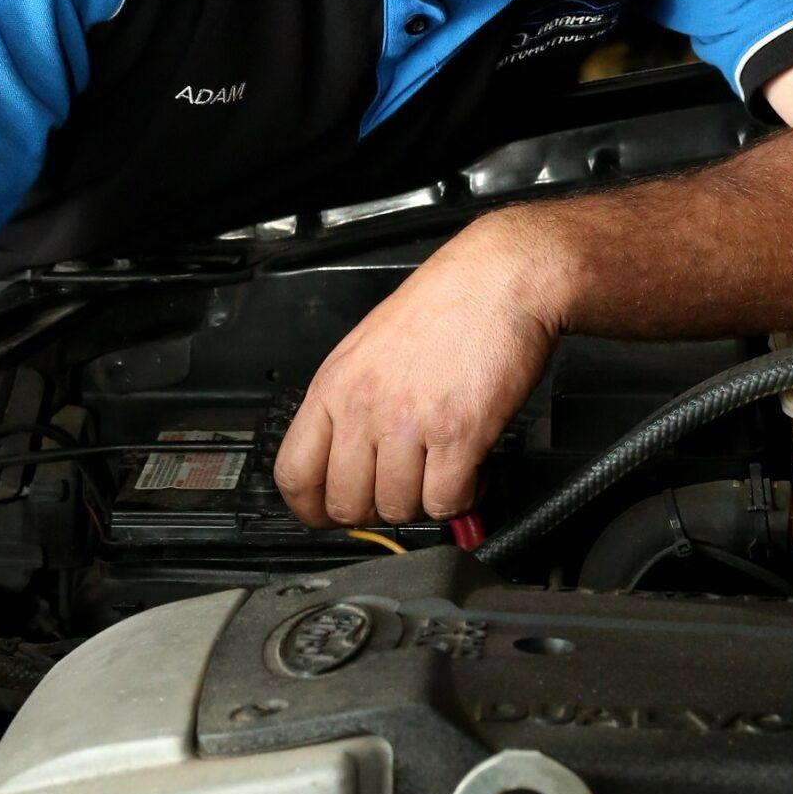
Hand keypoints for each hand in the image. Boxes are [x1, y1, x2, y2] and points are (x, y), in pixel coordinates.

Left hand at [273, 206, 573, 526]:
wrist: (499, 279)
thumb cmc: (443, 305)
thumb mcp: (368, 348)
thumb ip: (349, 403)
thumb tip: (346, 460)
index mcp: (333, 384)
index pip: (293, 474)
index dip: (312, 508)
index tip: (331, 514)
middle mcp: (363, 406)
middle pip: (347, 505)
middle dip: (376, 511)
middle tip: (400, 491)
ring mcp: (408, 423)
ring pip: (398, 509)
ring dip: (422, 503)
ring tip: (440, 473)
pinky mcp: (457, 435)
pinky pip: (446, 503)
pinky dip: (461, 499)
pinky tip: (469, 473)